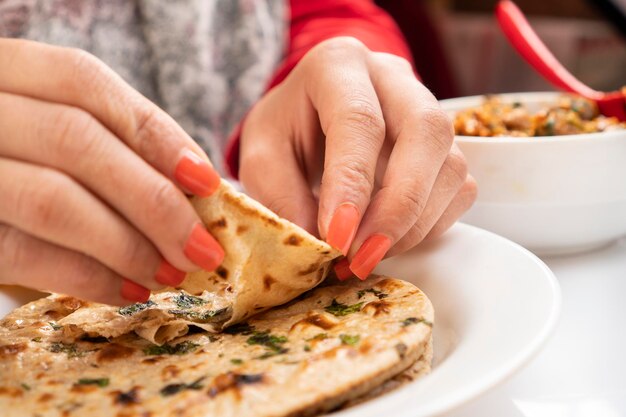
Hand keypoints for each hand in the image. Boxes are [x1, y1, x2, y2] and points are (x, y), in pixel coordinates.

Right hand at [0, 39, 223, 304]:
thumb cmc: (22, 163)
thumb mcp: (52, 131)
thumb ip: (110, 143)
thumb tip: (196, 189)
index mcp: (7, 70)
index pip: (87, 85)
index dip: (156, 134)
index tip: (207, 183)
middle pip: (79, 141)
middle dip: (155, 202)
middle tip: (203, 249)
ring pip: (53, 200)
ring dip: (128, 245)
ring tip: (170, 274)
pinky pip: (23, 254)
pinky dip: (86, 277)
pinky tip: (126, 291)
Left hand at [239, 37, 476, 278]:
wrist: (307, 119)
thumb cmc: (284, 133)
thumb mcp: (262, 159)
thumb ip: (283, 197)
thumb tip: (325, 245)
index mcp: (337, 64)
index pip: (359, 119)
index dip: (352, 182)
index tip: (337, 237)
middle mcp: (392, 78)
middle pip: (425, 131)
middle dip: (398, 205)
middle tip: (363, 254)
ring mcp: (426, 108)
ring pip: (451, 164)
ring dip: (414, 223)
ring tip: (367, 253)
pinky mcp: (443, 146)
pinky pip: (459, 188)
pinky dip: (430, 224)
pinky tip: (389, 239)